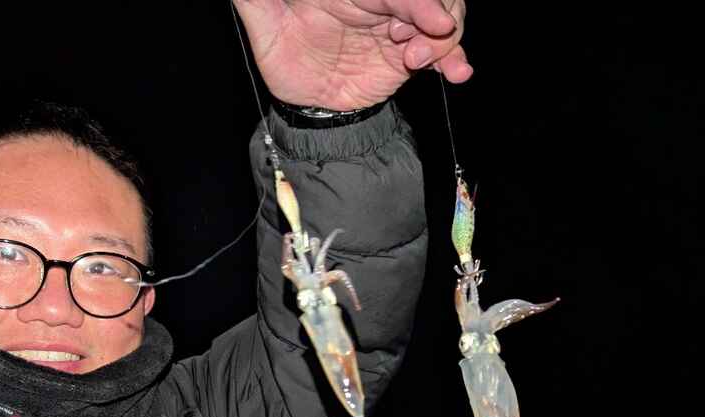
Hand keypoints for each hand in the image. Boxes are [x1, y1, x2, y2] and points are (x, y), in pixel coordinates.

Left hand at [232, 0, 470, 110]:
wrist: (306, 108)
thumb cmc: (286, 65)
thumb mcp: (267, 32)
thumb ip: (256, 2)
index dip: (417, 1)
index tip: (432, 19)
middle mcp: (380, 2)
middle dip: (438, 11)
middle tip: (423, 42)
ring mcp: (399, 25)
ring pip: (444, 13)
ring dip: (444, 36)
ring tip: (420, 60)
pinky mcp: (411, 53)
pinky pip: (444, 49)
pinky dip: (454, 58)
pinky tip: (457, 72)